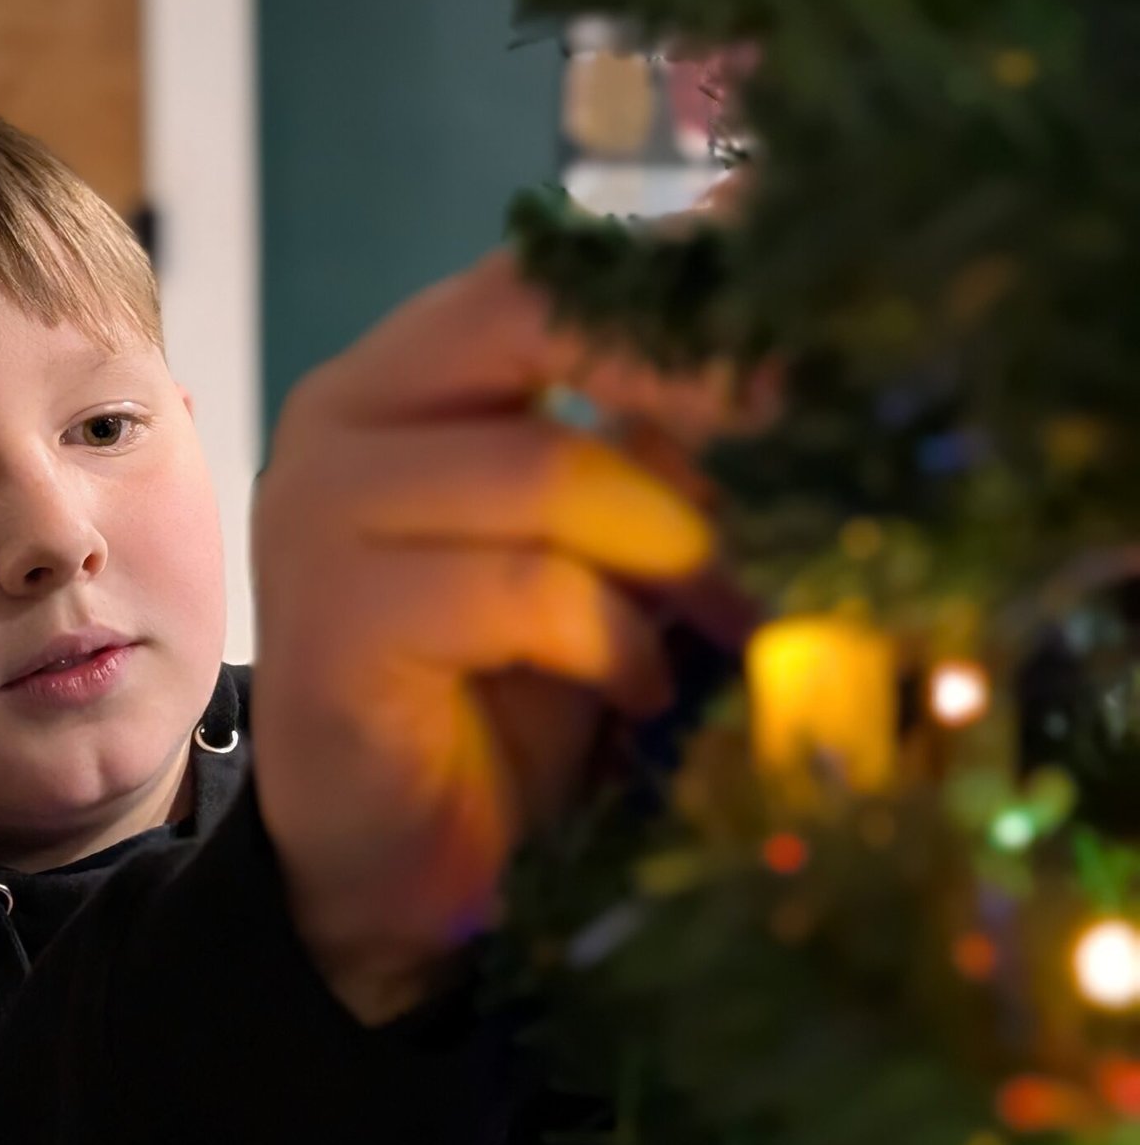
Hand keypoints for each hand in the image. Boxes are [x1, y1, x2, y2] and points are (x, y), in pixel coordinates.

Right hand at [252, 245, 757, 1024]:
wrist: (391, 871)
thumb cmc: (506, 701)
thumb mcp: (604, 550)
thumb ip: (658, 450)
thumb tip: (801, 350)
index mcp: (405, 376)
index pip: (544, 273)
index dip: (685, 282)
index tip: (825, 314)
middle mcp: (344, 416)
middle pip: (525, 316)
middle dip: (690, 369)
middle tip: (805, 426)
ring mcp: (319, 511)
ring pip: (542, 467)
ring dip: (672, 549)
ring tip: (725, 617)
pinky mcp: (329, 621)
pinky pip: (518, 591)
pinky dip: (610, 640)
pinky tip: (638, 689)